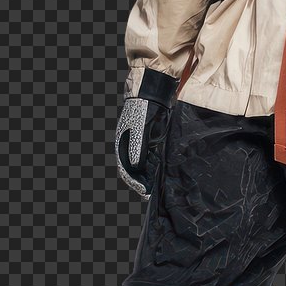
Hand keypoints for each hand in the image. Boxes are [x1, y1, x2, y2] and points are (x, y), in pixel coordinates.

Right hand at [114, 68, 178, 197]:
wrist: (152, 92)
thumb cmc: (143, 108)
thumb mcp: (139, 128)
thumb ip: (136, 147)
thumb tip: (136, 166)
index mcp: (122, 144)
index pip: (125, 170)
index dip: (134, 183)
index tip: (144, 192)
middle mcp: (129, 146)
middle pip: (133, 171)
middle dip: (142, 183)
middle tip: (152, 194)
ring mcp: (139, 143)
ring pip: (142, 165)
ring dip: (148, 176)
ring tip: (158, 187)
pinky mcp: (149, 139)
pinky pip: (150, 157)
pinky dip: (154, 167)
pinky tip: (162, 173)